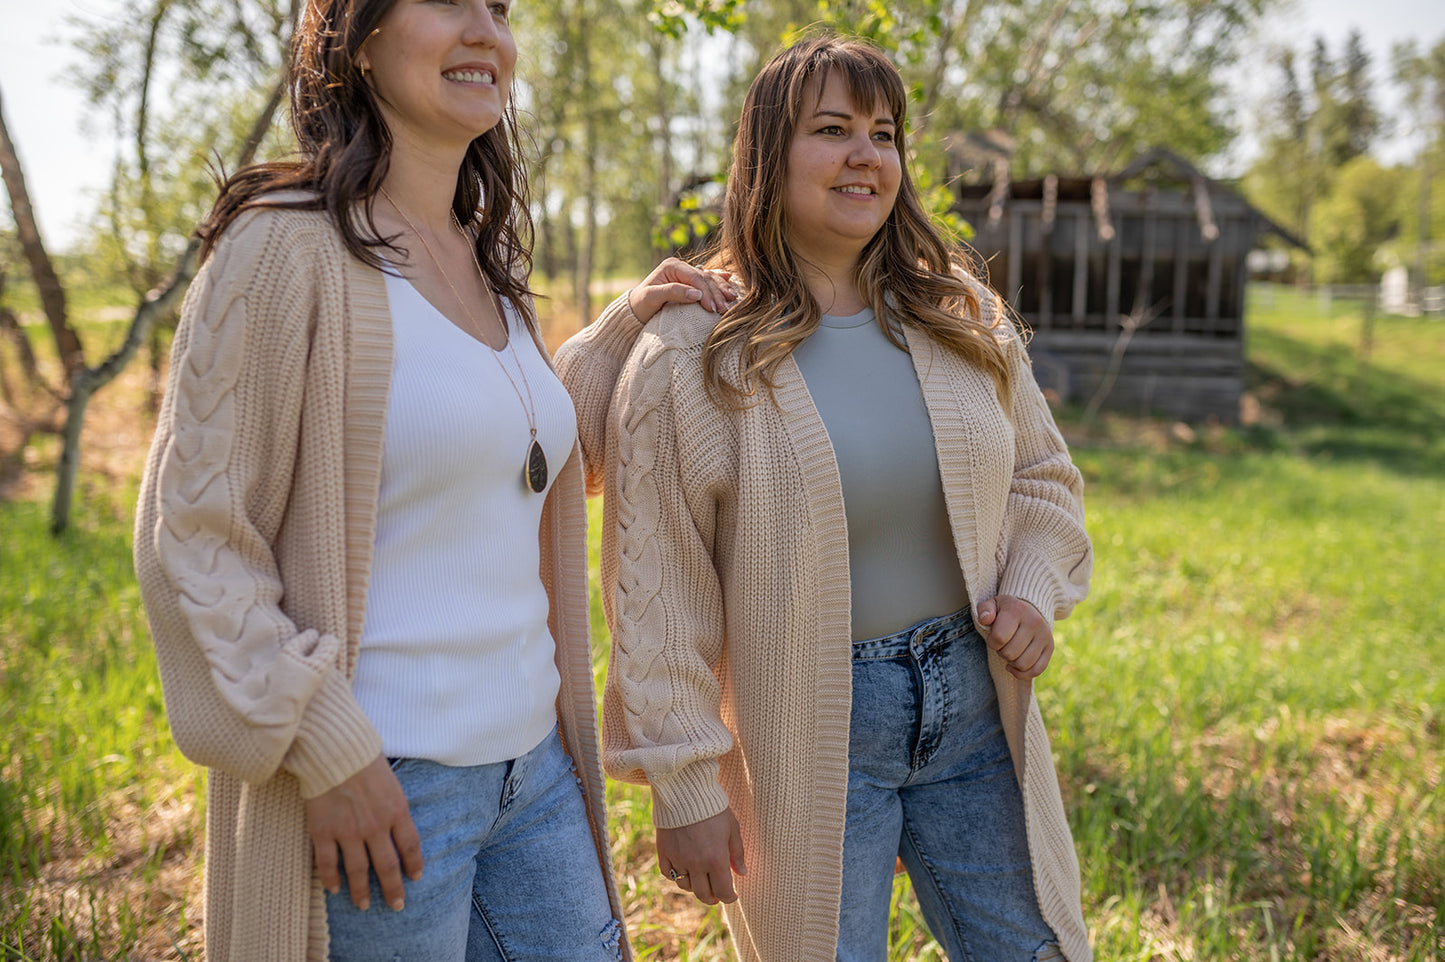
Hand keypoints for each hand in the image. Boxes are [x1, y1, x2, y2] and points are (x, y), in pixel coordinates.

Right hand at [306, 754, 422, 911]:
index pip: (410, 846)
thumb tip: (399, 823)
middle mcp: (375, 827)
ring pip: (358, 871)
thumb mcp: (392, 782)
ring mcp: (348, 832)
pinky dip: (331, 880)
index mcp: (397, 811)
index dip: (414, 864)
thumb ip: (395, 806)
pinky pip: (328, 864)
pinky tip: (335, 889)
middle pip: (387, 866)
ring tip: (363, 905)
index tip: (415, 877)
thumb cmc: (364, 759)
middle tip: (396, 905)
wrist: (334, 750)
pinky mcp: (323, 832)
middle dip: (393, 889)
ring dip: (362, 892)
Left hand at [628, 257, 737, 322]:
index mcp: (672, 265)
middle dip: (716, 294)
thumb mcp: (652, 297)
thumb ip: (673, 292)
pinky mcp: (690, 281)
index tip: (711, 309)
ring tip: (732, 301)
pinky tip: (730, 283)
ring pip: (709, 279)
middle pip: (704, 279)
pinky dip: (719, 283)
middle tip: (725, 310)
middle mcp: (681, 266)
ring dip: (721, 290)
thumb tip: (697, 294)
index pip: (695, 278)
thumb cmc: (641, 304)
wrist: (636, 309)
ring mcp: (687, 273)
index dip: (705, 292)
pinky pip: (708, 280)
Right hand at [656, 808, 747, 904]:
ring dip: (695, 887)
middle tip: (717, 895)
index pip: (723, 891)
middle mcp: (696, 863)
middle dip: (712, 898)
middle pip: (703, 894)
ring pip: (685, 886)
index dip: (729, 897)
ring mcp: (678, 859)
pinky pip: (668, 873)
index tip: (732, 895)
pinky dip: (676, 876)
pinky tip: (683, 870)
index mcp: (716, 859)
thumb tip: (743, 873)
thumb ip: (737, 853)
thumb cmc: (713, 808)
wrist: (685, 791)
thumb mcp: (732, 828)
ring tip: (701, 880)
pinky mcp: (664, 852)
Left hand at [976, 596, 1053, 679]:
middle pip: (1010, 654)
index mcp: (1018, 610)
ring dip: (1011, 662)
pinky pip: (1036, 670)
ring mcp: (1044, 635)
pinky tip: (1014, 666)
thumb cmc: (1005, 610)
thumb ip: (984, 610)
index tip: (993, 637)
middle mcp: (1034, 622)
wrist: (1028, 607)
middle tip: (1002, 644)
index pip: (999, 638)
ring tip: (1010, 651)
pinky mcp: (1050, 647)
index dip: (991, 642)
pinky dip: (1022, 673)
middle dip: (1001, 652)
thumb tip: (984, 619)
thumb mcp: (992, 604)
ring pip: (1023, 665)